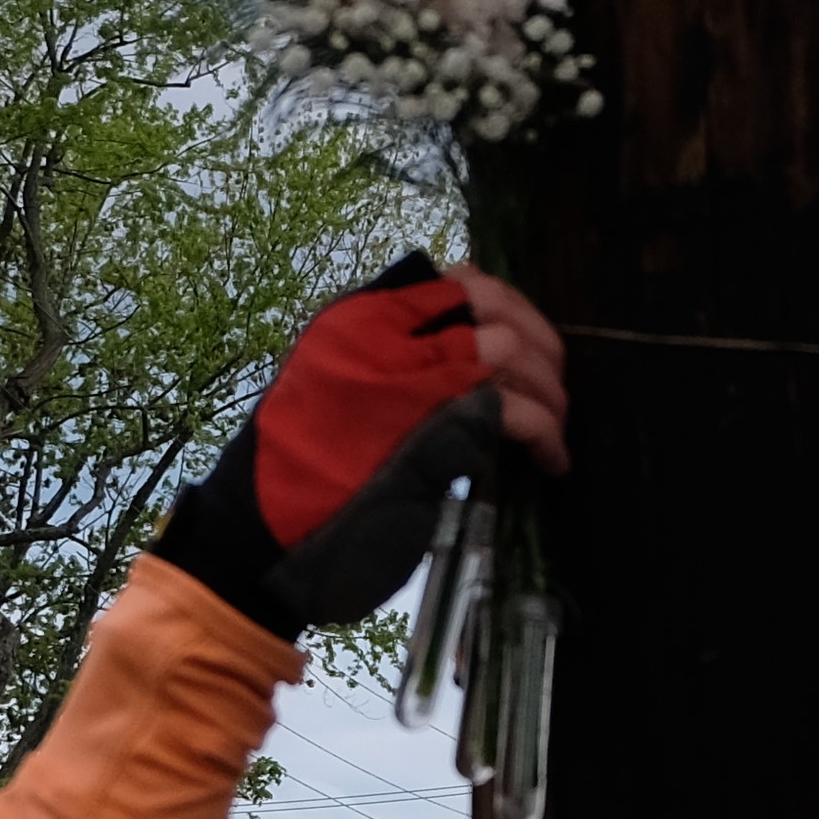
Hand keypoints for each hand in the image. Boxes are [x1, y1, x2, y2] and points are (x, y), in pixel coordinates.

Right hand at [152, 259, 570, 634]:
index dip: (506, 307)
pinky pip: (514, 411)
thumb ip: (386, 363)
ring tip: (556, 428)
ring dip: (550, 390)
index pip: (454, 282)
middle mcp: (383, 332)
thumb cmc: (296, 476)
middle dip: (539, 343)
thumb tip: (462, 357)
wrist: (262, 536)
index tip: (525, 341)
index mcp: (356, 318)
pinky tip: (551, 459)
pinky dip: (546, 432)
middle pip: (491, 305)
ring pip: (511, 350)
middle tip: (554, 385)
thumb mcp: (329, 390)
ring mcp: (408, 374)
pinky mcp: (435, 426)